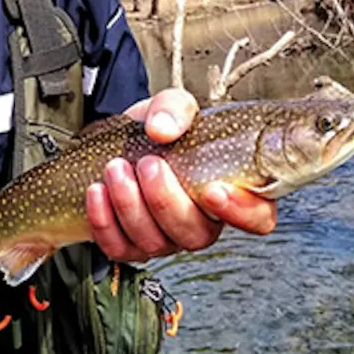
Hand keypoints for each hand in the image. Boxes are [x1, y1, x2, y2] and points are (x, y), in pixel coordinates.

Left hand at [85, 88, 276, 261]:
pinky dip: (104, 220)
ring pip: (155, 242)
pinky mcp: (130, 246)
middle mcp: (201, 222)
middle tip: (148, 164)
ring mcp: (165, 238)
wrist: (115, 143)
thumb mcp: (171, 107)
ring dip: (130, 204)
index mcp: (229, 191)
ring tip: (114, 168)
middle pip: (197, 234)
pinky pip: (119, 247)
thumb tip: (162, 129)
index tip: (212, 189)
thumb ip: (175, 109)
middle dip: (167, 201)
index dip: (241, 212)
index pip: (257, 218)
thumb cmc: (156, 131)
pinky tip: (96, 190)